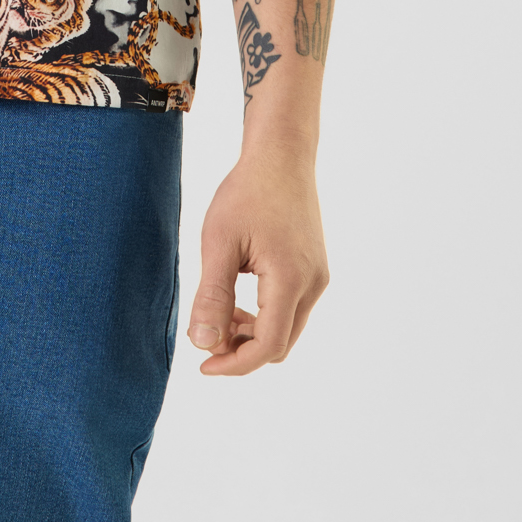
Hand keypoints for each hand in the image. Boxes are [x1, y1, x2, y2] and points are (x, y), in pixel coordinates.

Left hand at [186, 139, 328, 376]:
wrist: (281, 155)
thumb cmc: (246, 192)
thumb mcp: (219, 242)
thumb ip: (212, 296)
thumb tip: (203, 344)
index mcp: (290, 279)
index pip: (267, 346)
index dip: (235, 364)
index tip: (203, 366)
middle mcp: (313, 284)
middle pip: (280, 344)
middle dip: (242, 350)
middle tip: (207, 336)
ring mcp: (318, 277)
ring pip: (287, 329)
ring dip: (254, 333)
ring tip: (219, 315)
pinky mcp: (316, 269)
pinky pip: (292, 309)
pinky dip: (266, 315)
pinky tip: (238, 298)